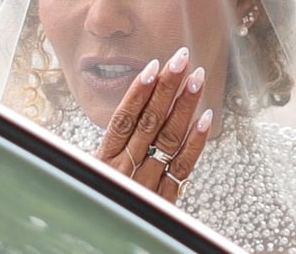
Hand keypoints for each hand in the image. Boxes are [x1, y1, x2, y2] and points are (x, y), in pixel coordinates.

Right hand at [94, 46, 211, 202]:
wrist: (99, 244)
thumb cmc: (93, 209)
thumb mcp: (89, 178)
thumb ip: (108, 150)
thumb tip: (126, 114)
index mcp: (103, 163)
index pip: (124, 120)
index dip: (139, 91)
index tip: (154, 66)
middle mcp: (124, 171)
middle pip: (148, 122)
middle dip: (166, 88)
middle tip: (181, 59)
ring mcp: (145, 185)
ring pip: (166, 140)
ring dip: (183, 106)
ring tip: (196, 79)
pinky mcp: (164, 200)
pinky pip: (182, 169)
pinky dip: (195, 143)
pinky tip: (205, 119)